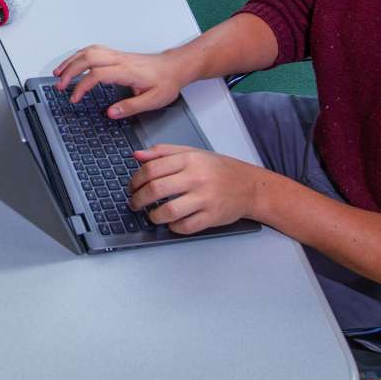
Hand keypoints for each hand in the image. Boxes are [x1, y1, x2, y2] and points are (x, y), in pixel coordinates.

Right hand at [51, 45, 186, 115]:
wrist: (176, 67)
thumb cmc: (166, 81)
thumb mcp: (153, 100)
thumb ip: (131, 106)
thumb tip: (111, 112)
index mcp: (126, 71)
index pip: (96, 75)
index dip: (82, 87)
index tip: (74, 98)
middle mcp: (120, 60)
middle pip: (87, 58)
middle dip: (69, 71)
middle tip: (59, 85)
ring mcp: (118, 55)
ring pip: (88, 51)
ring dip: (71, 61)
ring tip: (59, 72)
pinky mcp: (118, 55)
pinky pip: (94, 50)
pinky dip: (79, 55)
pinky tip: (74, 63)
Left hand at [126, 145, 265, 233]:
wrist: (248, 186)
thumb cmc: (218, 169)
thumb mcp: (192, 153)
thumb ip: (163, 152)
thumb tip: (136, 155)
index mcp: (189, 160)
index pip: (151, 169)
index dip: (135, 180)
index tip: (132, 187)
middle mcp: (196, 178)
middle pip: (156, 190)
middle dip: (138, 199)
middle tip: (134, 203)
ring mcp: (205, 198)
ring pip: (168, 211)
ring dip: (153, 216)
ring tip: (151, 215)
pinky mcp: (212, 217)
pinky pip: (185, 227)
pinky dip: (173, 227)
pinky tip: (171, 222)